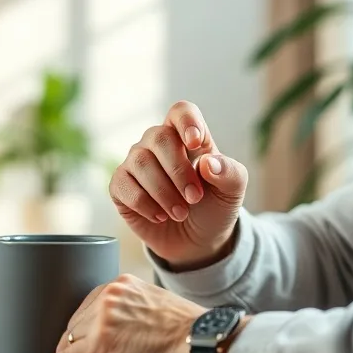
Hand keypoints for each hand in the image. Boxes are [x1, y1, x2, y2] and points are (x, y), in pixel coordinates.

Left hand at [26, 274, 204, 352]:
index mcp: (121, 283)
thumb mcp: (155, 303)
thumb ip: (131, 308)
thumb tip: (117, 329)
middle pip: (76, 324)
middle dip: (77, 345)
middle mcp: (108, 295)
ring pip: (69, 342)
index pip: (88, 306)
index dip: (86, 329)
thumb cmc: (186, 330)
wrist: (199, 341)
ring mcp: (101, 318)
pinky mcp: (99, 345)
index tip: (87, 342)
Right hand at [109, 100, 247, 267]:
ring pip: (140, 163)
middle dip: (178, 170)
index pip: (181, 112)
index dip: (186, 122)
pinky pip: (124, 186)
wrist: (197, 240)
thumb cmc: (214, 206)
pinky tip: (160, 216)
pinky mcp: (120, 186)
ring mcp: (136, 162)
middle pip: (159, 137)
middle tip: (194, 198)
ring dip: (163, 192)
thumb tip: (206, 163)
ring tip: (181, 213)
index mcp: (188, 137)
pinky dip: (145, 204)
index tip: (195, 144)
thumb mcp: (232, 191)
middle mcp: (157, 143)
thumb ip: (229, 173)